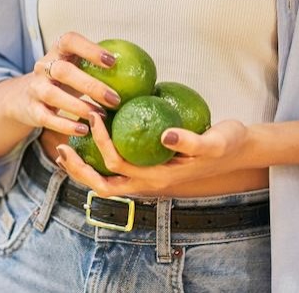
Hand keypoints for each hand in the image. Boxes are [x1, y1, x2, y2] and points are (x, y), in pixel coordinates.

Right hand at [5, 32, 125, 137]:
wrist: (26, 98)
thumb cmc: (64, 81)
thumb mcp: (76, 68)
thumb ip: (99, 68)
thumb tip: (146, 76)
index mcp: (58, 51)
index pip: (69, 41)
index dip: (90, 49)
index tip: (112, 62)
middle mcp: (43, 66)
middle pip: (63, 71)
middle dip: (90, 85)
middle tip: (115, 99)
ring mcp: (35, 88)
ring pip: (53, 94)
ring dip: (79, 106)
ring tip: (101, 116)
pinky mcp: (32, 109)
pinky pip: (47, 118)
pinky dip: (65, 125)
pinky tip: (84, 130)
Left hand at [52, 118, 255, 198]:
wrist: (238, 151)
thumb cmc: (227, 143)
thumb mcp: (215, 141)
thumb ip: (192, 141)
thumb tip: (166, 136)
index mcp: (159, 177)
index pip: (117, 165)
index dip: (100, 143)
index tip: (94, 114)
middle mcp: (148, 183)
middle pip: (102, 184)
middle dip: (78, 169)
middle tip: (60, 146)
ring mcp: (146, 179)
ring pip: (105, 182)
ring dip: (83, 169)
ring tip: (66, 148)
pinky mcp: (147, 171)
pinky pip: (115, 172)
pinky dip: (97, 162)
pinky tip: (90, 141)